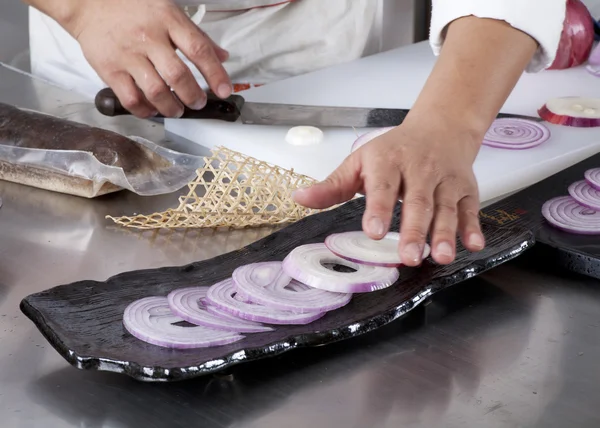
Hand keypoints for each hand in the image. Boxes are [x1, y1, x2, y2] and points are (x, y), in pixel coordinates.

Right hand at [63, 0, 230, 117]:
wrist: (89, 2)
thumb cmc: (132, 7)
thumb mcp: (168, 11)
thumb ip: (196, 35)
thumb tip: (222, 56)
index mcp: (168, 20)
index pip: (198, 49)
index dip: (215, 73)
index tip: (224, 90)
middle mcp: (148, 37)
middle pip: (178, 75)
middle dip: (193, 96)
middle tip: (198, 102)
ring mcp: (128, 54)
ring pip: (155, 91)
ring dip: (171, 107)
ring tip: (177, 110)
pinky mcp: (109, 68)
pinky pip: (130, 98)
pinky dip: (145, 110)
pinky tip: (152, 109)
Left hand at [293, 122, 485, 265]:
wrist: (439, 128)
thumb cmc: (394, 150)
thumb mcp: (359, 162)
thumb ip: (332, 185)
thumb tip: (299, 198)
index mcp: (387, 162)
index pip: (382, 186)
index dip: (379, 208)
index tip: (374, 230)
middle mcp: (419, 169)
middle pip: (418, 202)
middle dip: (414, 230)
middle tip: (409, 257)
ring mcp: (445, 179)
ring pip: (445, 208)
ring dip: (444, 233)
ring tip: (440, 257)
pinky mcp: (465, 189)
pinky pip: (470, 208)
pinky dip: (472, 227)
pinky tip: (472, 245)